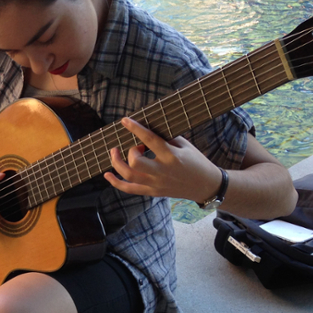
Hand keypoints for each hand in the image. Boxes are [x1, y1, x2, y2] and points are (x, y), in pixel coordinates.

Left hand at [103, 118, 221, 201]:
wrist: (205, 185)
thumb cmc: (196, 161)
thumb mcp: (184, 145)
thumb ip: (165, 138)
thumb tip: (145, 130)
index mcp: (171, 156)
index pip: (150, 140)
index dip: (136, 129)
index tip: (124, 120)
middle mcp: (162, 171)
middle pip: (136, 162)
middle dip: (129, 151)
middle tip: (133, 146)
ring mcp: (156, 184)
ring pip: (129, 176)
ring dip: (117, 163)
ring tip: (114, 152)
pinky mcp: (153, 192)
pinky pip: (130, 189)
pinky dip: (116, 183)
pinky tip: (107, 175)